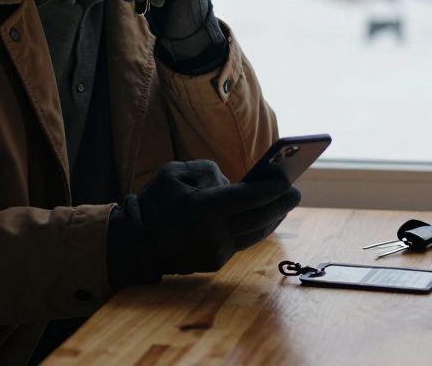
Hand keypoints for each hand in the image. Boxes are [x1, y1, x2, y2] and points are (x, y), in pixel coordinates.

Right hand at [131, 160, 300, 275]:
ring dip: (273, 218)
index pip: (249, 198)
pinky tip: (266, 218)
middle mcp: (215, 232)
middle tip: (296, 191)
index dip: (271, 189)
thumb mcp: (175, 173)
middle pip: (259, 217)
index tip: (287, 181)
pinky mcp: (216, 262)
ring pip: (256, 233)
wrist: (135, 244)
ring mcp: (217, 250)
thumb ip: (208, 170)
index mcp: (205, 207)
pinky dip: (257, 228)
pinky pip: (243, 241)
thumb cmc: (155, 202)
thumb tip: (234, 183)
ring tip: (285, 204)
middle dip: (281, 204)